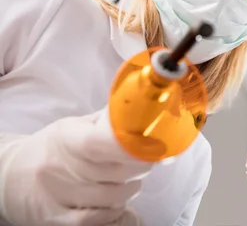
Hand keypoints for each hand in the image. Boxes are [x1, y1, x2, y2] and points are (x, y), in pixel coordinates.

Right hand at [0, 109, 151, 225]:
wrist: (8, 176)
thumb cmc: (51, 149)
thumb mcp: (73, 127)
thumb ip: (106, 121)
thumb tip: (142, 112)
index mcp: (67, 140)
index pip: (101, 142)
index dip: (132, 145)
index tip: (151, 144)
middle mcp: (60, 168)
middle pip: (116, 171)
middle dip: (141, 166)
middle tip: (147, 160)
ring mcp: (58, 196)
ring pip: (112, 197)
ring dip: (131, 189)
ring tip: (132, 181)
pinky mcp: (55, 219)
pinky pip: (96, 219)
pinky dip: (115, 212)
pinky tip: (118, 203)